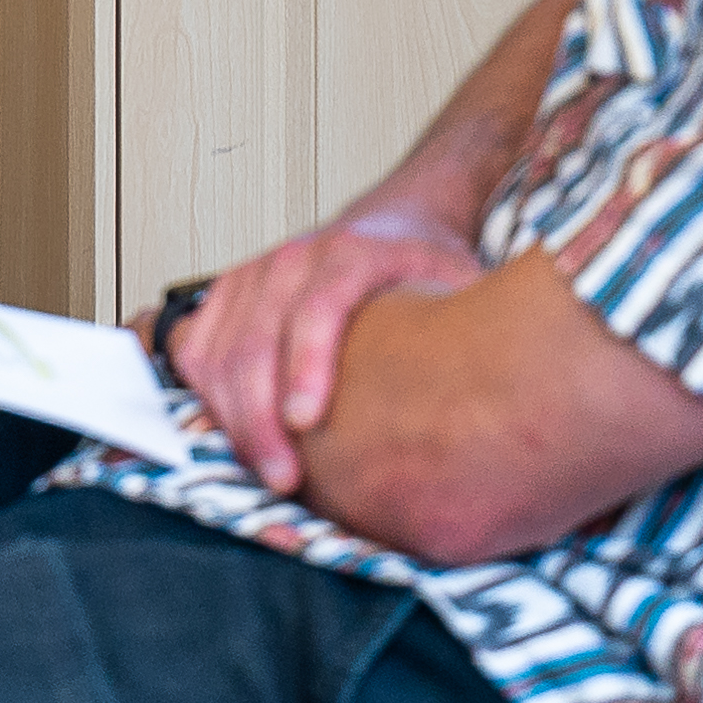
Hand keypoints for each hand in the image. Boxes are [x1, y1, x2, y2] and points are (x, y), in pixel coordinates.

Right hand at [152, 196, 487, 493]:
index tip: (309, 424)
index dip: (308, 366)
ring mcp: (252, 273)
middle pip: (254, 341)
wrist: (399, 222)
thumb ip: (476, 329)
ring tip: (263, 468)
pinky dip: (202, 393)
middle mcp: (292, 258)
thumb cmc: (430, 267)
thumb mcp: (465, 284)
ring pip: (214, 350)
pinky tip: (227, 432)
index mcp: (352, 252)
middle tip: (285, 480)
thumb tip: (508, 403)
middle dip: (260, 418)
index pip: (317, 308)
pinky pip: (194, 347)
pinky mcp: (227, 291)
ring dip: (229, 416)